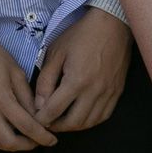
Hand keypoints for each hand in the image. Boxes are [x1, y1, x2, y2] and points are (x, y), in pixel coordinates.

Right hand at [0, 33, 56, 150]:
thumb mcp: (16, 72)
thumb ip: (27, 97)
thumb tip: (38, 117)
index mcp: (1, 98)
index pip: (26, 126)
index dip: (42, 136)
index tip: (52, 140)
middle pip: (9, 142)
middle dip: (27, 146)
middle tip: (37, 140)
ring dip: (11, 146)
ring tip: (21, 139)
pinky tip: (2, 135)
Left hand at [33, 8, 131, 131]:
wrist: (112, 25)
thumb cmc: (80, 36)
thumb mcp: (56, 53)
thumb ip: (46, 80)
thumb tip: (39, 104)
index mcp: (77, 81)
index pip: (55, 110)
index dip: (42, 119)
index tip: (34, 120)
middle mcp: (95, 91)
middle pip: (74, 122)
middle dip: (57, 126)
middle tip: (46, 123)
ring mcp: (109, 94)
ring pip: (90, 122)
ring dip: (73, 126)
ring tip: (61, 121)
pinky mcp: (117, 93)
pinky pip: (103, 116)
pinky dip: (90, 121)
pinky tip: (80, 116)